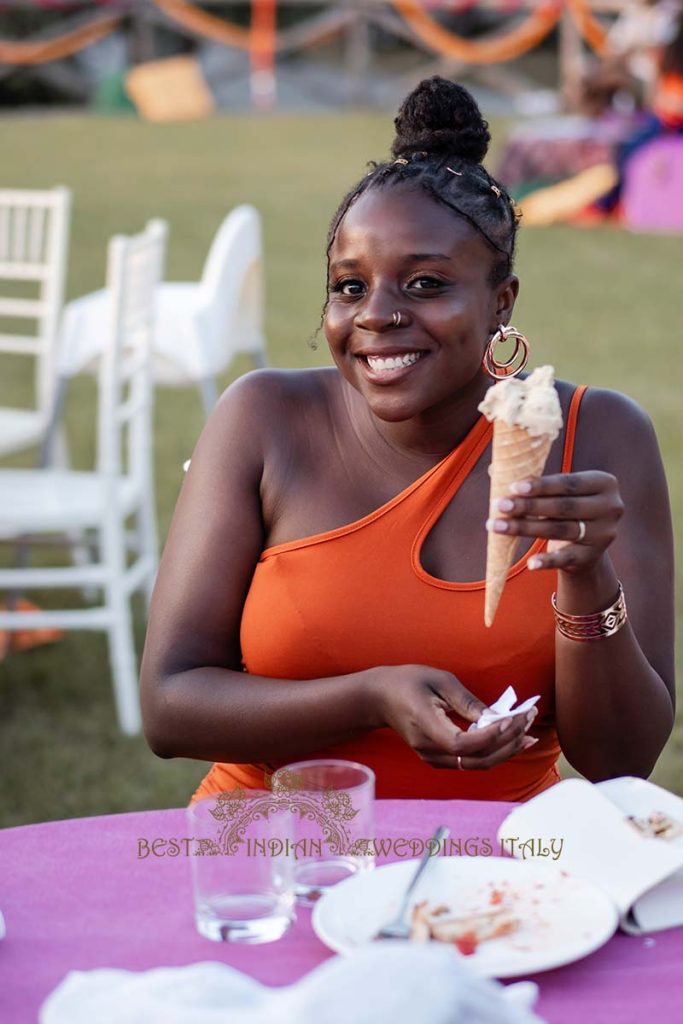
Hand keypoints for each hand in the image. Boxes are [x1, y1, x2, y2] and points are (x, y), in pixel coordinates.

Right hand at [367, 664, 537, 770]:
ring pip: (477, 765)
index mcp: (425, 726)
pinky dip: (493, 752)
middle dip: (507, 743)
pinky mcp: (438, 758)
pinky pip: (471, 762)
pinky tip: (511, 740)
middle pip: (476, 760)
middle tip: (528, 722)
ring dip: (505, 750)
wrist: (379, 698)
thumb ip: (467, 701)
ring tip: (528, 733)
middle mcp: (429, 749)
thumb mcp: (439, 680)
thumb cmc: (408, 681)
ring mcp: (432, 757)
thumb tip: (496, 717)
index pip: (463, 744)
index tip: (511, 719)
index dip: (490, 736)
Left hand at [486, 471, 623, 575]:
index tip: (513, 487)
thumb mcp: (558, 492)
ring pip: (559, 530)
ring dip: (525, 528)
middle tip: (499, 505)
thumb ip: (533, 482)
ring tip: (497, 526)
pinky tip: (530, 563)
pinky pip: (565, 558)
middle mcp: (610, 507)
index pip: (568, 483)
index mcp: (604, 483)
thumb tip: (494, 470)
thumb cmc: (566, 508)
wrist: (586, 545)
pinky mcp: (591, 557)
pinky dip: (547, 561)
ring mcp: (603, 534)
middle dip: (528, 506)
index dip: (540, 486)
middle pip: (563, 507)